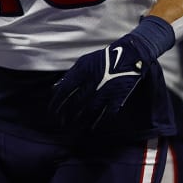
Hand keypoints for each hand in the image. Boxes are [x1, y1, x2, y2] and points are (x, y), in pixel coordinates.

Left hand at [50, 16, 174, 130]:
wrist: (129, 54)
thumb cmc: (103, 58)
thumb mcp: (83, 62)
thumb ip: (70, 75)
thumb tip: (56, 87)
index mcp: (82, 72)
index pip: (65, 90)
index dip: (57, 102)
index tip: (52, 111)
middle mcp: (93, 82)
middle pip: (76, 102)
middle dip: (66, 114)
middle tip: (60, 121)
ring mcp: (106, 90)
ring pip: (90, 110)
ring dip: (80, 119)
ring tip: (73, 125)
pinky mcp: (118, 96)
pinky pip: (108, 113)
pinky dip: (99, 121)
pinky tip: (92, 127)